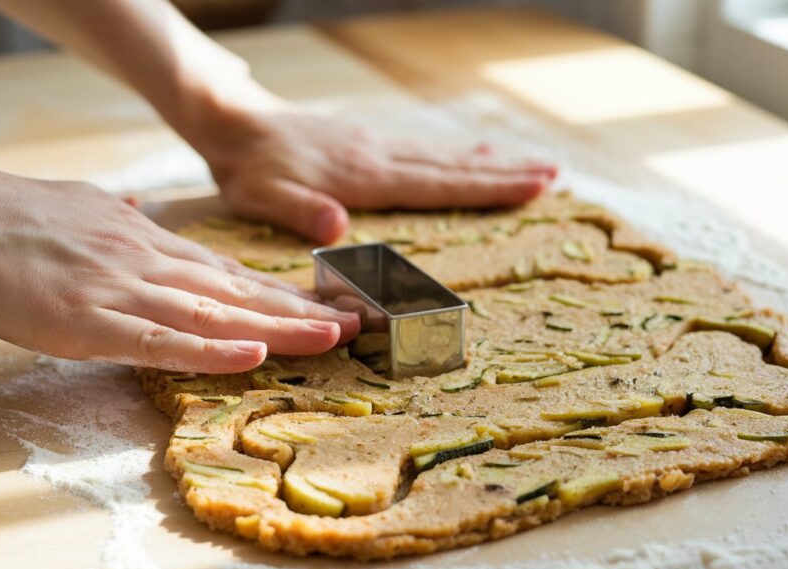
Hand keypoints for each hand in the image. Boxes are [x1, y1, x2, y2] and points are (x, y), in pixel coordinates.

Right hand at [0, 167, 359, 372]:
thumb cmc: (13, 215)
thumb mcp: (81, 204)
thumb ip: (119, 214)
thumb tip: (141, 208)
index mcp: (148, 240)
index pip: (227, 271)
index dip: (277, 292)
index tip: (320, 305)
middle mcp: (149, 261)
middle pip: (238, 290)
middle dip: (298, 309)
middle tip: (353, 322)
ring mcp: (124, 290)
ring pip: (217, 312)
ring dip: (278, 328)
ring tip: (330, 338)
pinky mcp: (92, 322)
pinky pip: (162, 340)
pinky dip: (212, 349)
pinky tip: (254, 354)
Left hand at [195, 101, 557, 243]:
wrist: (233, 120)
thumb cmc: (249, 169)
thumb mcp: (262, 197)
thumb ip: (300, 211)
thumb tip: (339, 228)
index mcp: (366, 175)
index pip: (438, 183)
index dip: (488, 187)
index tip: (534, 184)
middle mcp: (381, 154)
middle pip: (454, 166)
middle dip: (506, 172)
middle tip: (554, 173)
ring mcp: (378, 144)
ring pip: (444, 154)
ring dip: (491, 161)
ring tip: (532, 163)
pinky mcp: (369, 140)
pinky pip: (425, 148)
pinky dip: (457, 154)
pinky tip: (472, 154)